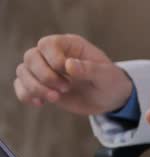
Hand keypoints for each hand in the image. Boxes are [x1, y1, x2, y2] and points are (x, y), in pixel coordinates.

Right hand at [14, 34, 132, 114]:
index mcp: (70, 45)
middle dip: (45, 76)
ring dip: (35, 87)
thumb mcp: (106, 76)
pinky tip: (40, 104)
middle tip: (65, 89)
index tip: (68, 73)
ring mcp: (46, 70)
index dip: (52, 59)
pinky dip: (26, 95)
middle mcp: (54, 55)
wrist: (110, 99)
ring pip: (24, 72)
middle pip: (31, 57)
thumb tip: (69, 64)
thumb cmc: (111, 82)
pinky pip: (22, 86)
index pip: (47, 44)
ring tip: (56, 98)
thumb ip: (90, 69)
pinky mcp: (42, 86)